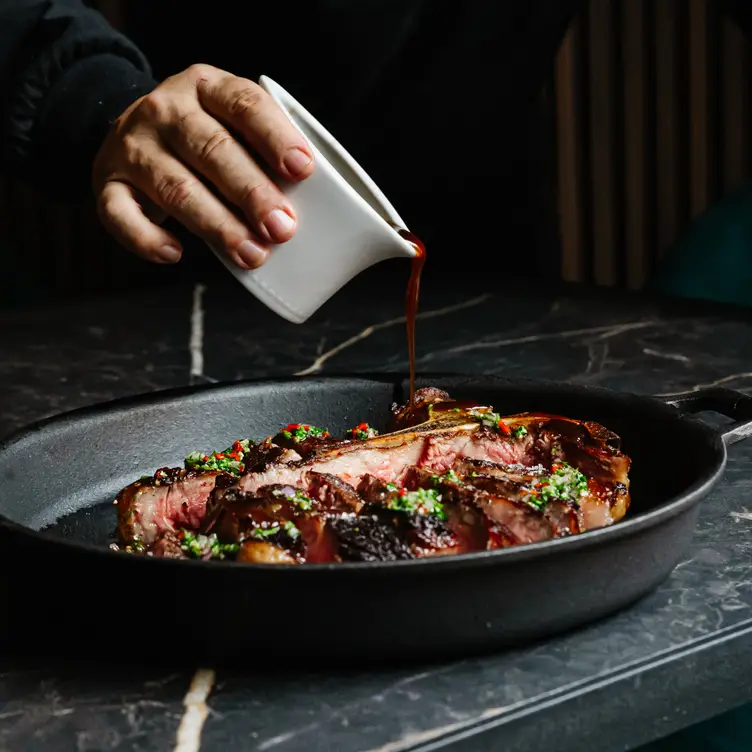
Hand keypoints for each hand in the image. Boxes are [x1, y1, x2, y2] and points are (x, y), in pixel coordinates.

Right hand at [92, 64, 314, 268]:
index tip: (302, 169)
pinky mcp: (107, 182)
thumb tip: (313, 204)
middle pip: (212, 150)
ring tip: (251, 254)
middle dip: (251, 193)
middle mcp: (165, 110)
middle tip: (282, 228)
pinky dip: (146, 239)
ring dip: (217, 225)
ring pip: (175, 188)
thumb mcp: (231, 123)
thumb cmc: (202, 136)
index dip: (274, 136)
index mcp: (206, 86)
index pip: (244, 104)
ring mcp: (133, 147)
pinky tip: (175, 254)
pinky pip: (120, 214)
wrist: (130, 130)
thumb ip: (262, 150)